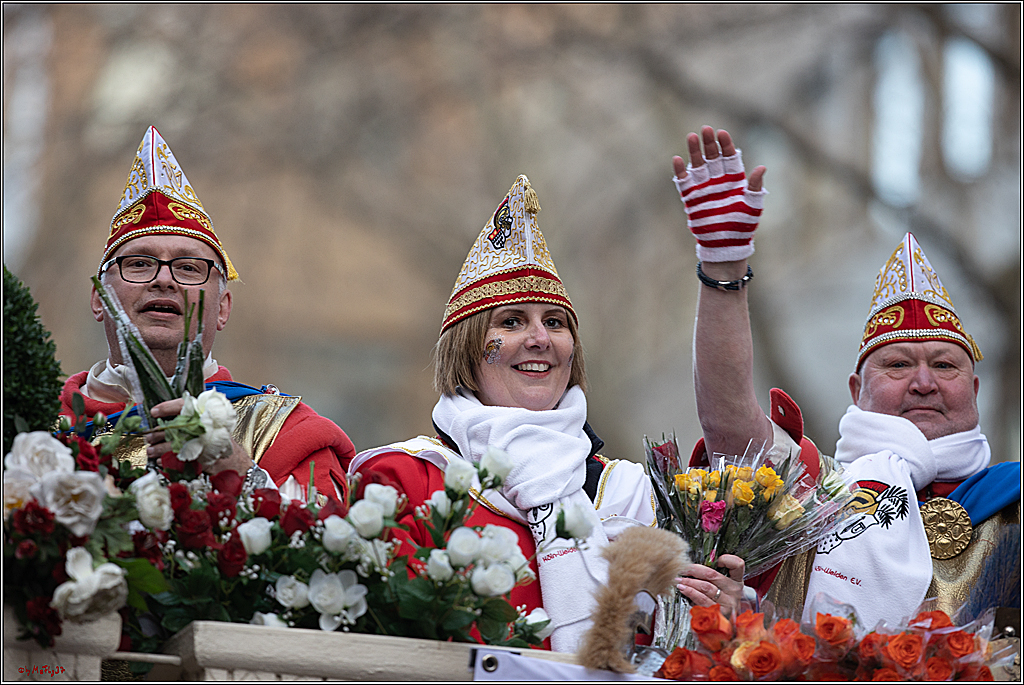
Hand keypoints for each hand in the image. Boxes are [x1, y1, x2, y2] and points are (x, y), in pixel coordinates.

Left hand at [147, 398, 252, 474]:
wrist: (234, 462)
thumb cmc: (218, 442)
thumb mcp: (209, 426)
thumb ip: (191, 420)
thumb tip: (164, 421)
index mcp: (206, 414)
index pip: (185, 405)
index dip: (167, 407)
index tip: (153, 411)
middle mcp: (205, 426)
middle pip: (175, 426)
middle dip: (158, 432)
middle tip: (149, 436)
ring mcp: (204, 442)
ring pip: (173, 443)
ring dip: (159, 448)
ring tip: (151, 450)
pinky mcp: (201, 458)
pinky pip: (178, 459)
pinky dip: (166, 460)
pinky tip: (161, 460)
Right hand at [672, 126, 766, 262]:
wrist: (726, 245)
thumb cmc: (742, 225)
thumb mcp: (753, 205)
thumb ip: (755, 186)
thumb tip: (762, 168)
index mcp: (735, 179)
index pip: (729, 156)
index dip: (725, 144)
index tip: (721, 133)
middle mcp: (718, 180)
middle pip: (712, 157)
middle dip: (709, 143)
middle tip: (705, 129)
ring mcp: (703, 188)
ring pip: (698, 165)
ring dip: (694, 151)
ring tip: (691, 137)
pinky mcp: (691, 198)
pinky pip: (683, 182)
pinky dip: (680, 171)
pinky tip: (678, 159)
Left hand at [675, 554, 745, 617]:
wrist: (724, 627)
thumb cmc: (719, 601)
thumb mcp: (721, 588)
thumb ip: (712, 576)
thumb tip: (693, 563)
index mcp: (737, 581)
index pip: (737, 565)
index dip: (727, 559)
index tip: (715, 559)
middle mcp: (734, 592)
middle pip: (713, 575)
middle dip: (694, 569)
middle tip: (682, 568)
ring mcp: (728, 604)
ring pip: (706, 587)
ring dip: (689, 581)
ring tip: (679, 579)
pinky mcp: (719, 613)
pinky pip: (701, 600)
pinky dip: (690, 592)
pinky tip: (683, 589)